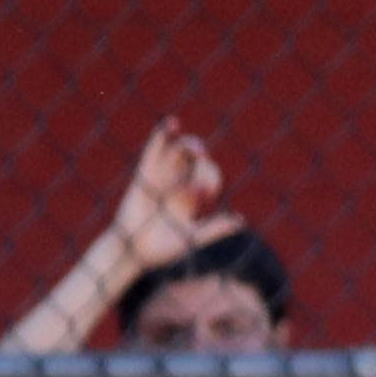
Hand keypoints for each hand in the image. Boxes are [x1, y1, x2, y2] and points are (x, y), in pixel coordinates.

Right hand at [110, 121, 240, 272]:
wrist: (135, 253)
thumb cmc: (164, 251)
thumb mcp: (192, 239)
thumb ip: (213, 229)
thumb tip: (240, 221)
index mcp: (192, 198)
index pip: (207, 178)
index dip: (211, 178)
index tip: (206, 194)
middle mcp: (178, 184)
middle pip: (195, 162)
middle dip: (202, 161)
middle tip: (202, 162)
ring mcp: (162, 178)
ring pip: (178, 152)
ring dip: (189, 145)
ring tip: (197, 150)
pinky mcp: (145, 175)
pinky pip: (154, 151)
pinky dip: (162, 136)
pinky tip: (172, 123)